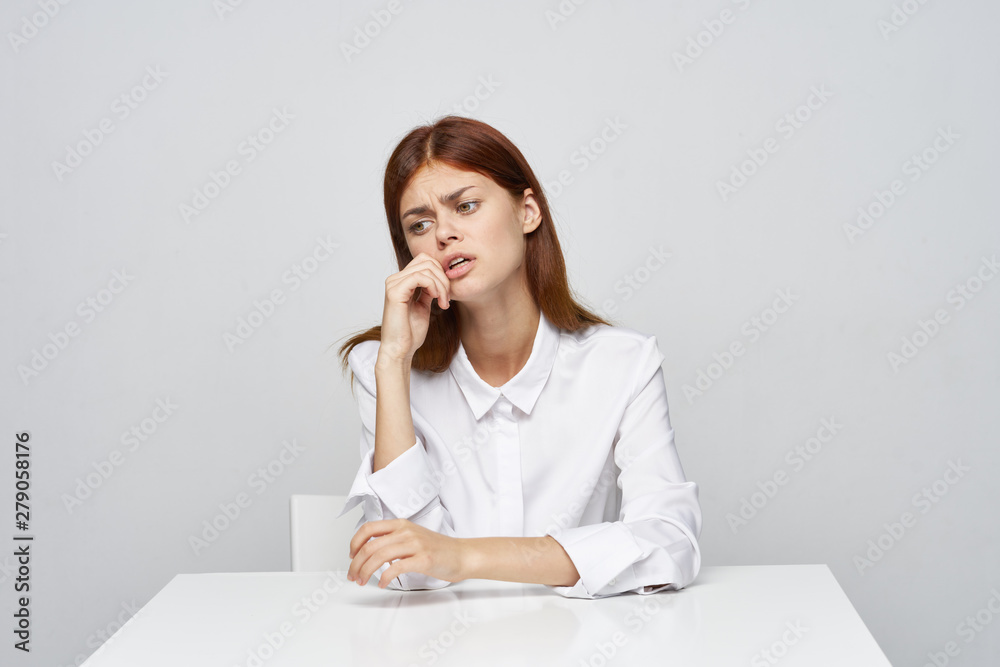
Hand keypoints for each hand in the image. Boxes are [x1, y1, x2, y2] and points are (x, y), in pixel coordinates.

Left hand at [347, 518, 466, 587]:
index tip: (351, 557)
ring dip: (366, 571)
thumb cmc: (437, 549)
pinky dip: (384, 577)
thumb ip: (393, 540)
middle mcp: (406, 531)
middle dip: (356, 563)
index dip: (355, 543)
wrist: (462, 554)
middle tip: (353, 576)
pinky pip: (396, 568)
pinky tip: (381, 584)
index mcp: (401, 524)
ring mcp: (415, 544)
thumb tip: (370, 552)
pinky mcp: (423, 559)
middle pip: (370, 545)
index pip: (369, 528)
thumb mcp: (412, 537)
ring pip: (379, 556)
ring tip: (363, 581)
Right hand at [379, 252, 451, 362]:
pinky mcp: (394, 292)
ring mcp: (393, 284)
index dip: (440, 273)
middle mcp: (395, 279)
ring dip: (441, 284)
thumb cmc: (410, 332)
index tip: (447, 293)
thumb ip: (427, 291)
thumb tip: (437, 279)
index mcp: (401, 281)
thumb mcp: (423, 306)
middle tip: (447, 298)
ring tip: (444, 302)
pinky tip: (436, 300)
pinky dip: (433, 286)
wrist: (400, 350)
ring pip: (426, 268)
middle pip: (427, 260)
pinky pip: (420, 277)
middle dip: (443, 278)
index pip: (424, 260)